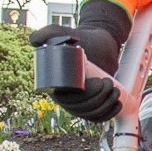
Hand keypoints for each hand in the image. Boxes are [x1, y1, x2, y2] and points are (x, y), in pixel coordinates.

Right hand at [30, 0, 130, 122]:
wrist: (98, 42)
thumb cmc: (81, 38)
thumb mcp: (62, 33)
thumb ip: (46, 32)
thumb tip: (34, 41)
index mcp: (55, 87)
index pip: (70, 102)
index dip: (88, 97)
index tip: (101, 82)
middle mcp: (65, 98)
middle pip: (82, 109)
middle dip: (100, 100)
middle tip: (110, 83)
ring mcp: (79, 104)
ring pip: (90, 115)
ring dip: (106, 107)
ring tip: (115, 91)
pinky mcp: (91, 106)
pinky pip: (97, 118)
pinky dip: (108, 115)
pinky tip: (117, 105)